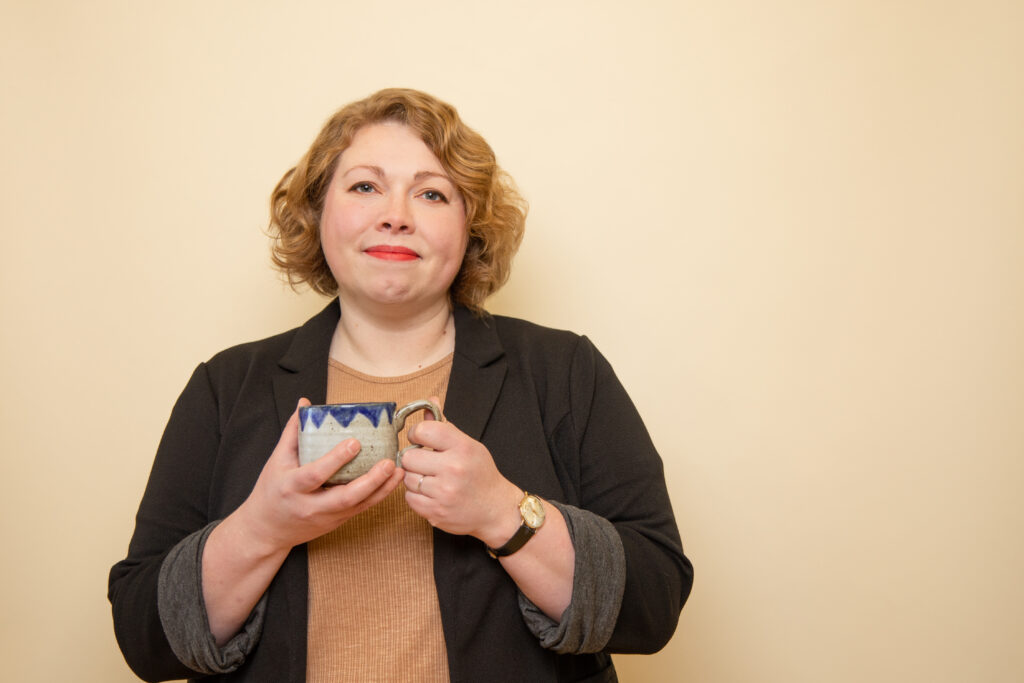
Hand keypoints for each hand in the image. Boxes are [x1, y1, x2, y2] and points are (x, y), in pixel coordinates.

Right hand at [235, 398, 404, 554]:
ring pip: (358, 506)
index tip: (355, 443)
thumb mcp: (276, 461)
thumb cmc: (271, 491)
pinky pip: (361, 509)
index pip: (315, 474)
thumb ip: (293, 432)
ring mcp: (326, 517)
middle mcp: (310, 506)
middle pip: (343, 497)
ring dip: (381, 489)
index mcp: (291, 487)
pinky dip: (379, 495)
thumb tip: (305, 404)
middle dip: (369, 481)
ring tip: (398, 470)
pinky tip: (393, 481)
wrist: (267, 530)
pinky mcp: (337, 522)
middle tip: (388, 462)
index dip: (335, 459)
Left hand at [400, 401, 521, 546]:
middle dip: (413, 458)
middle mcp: (453, 469)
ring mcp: (444, 492)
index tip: (420, 439)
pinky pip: (409, 498)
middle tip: (424, 462)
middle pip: (409, 457)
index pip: (424, 430)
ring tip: (429, 478)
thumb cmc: (480, 473)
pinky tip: (430, 493)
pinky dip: (416, 495)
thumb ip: (445, 426)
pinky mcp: (436, 512)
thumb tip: (429, 402)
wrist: (495, 509)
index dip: (416, 434)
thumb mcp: (469, 445)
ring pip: (407, 478)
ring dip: (414, 477)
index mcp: (462, 447)